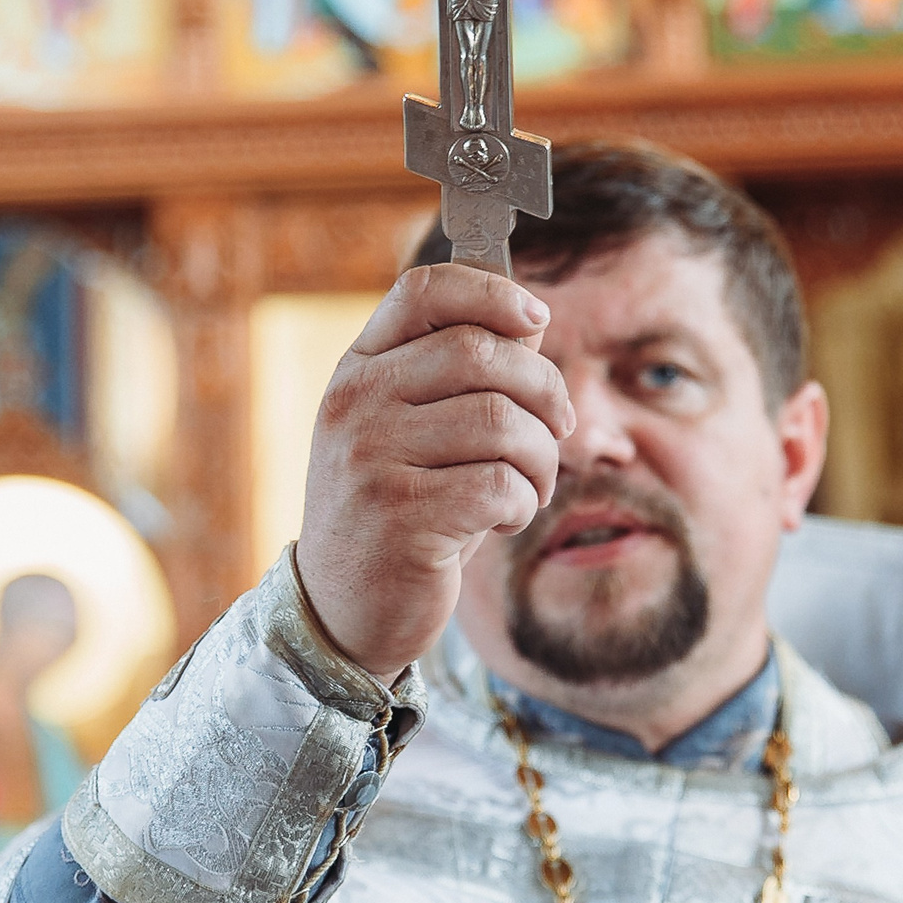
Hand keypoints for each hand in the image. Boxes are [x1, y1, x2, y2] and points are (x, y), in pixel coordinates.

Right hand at [296, 264, 573, 678]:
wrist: (342, 611)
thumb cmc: (397, 511)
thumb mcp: (412, 433)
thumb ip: (459, 377)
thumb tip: (530, 324)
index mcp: (357, 370)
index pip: (422, 291)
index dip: (492, 292)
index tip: (537, 319)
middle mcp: (355, 404)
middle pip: (480, 352)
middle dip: (544, 389)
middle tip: (560, 428)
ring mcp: (370, 460)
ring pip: (501, 421)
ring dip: (542, 457)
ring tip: (533, 485)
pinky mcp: (401, 518)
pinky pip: (500, 484)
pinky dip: (523, 502)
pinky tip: (506, 518)